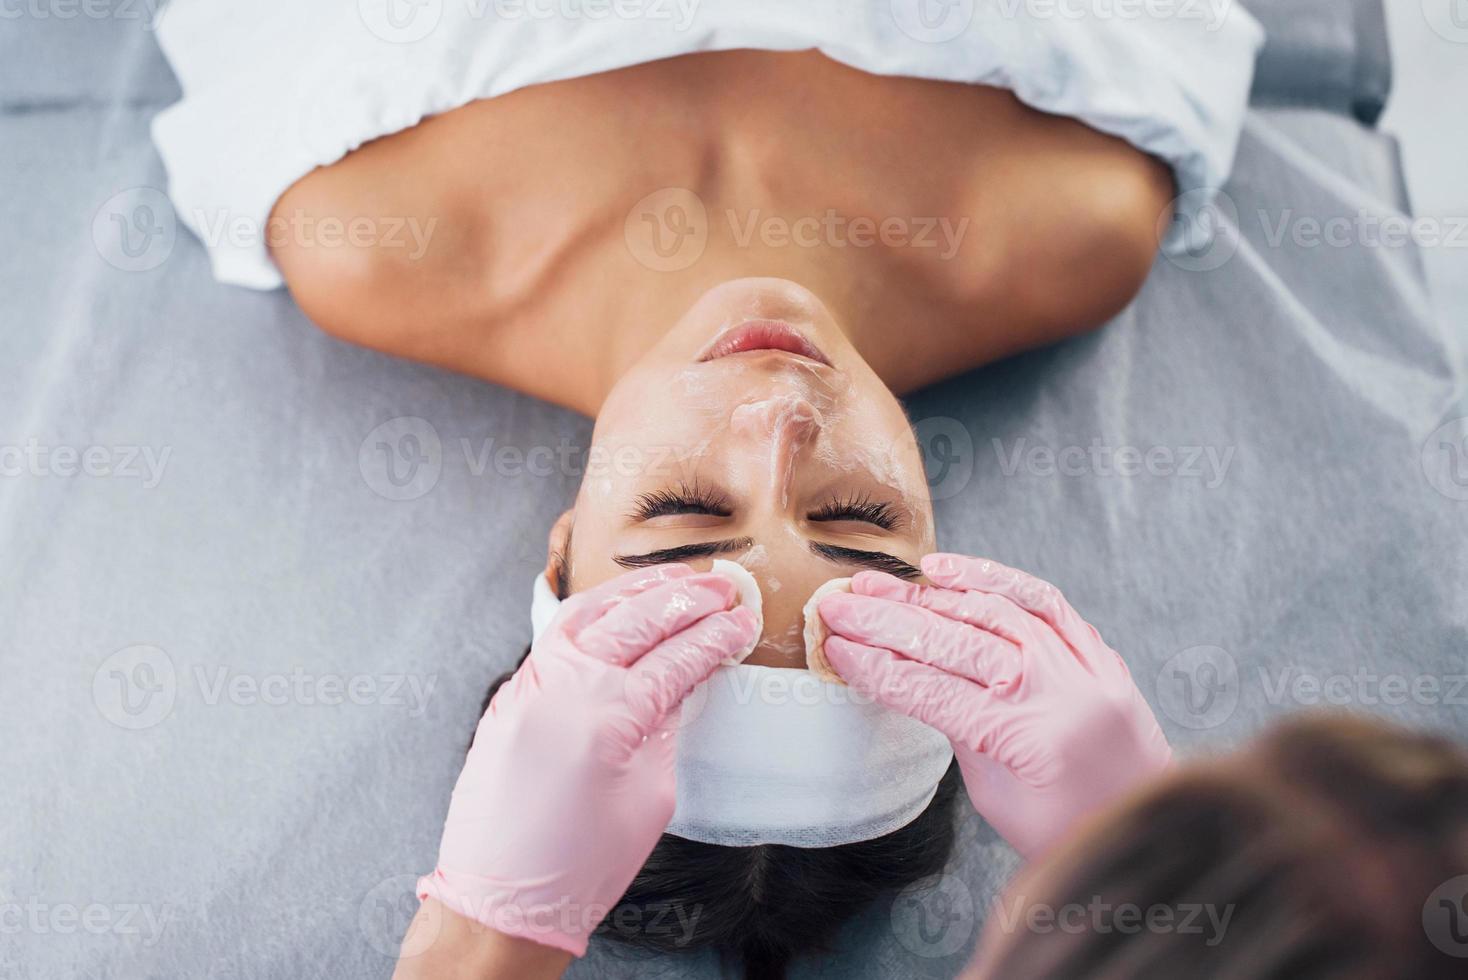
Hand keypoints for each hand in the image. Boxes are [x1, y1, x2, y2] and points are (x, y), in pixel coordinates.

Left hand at [417, 564, 759, 956]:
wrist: (500, 902)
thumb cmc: (579, 866)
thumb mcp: (648, 798)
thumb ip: (663, 730)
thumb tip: (678, 688)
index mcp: (606, 715)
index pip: (676, 658)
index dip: (716, 638)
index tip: (744, 623)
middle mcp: (563, 686)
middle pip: (636, 619)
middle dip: (686, 599)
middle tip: (724, 588)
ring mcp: (530, 684)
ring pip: (589, 611)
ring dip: (637, 590)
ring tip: (677, 578)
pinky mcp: (511, 695)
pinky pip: (557, 634)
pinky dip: (594, 610)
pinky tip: (619, 603)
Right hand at [816, 553, 1171, 858]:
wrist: (1151, 833)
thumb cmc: (1067, 832)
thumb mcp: (996, 797)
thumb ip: (961, 733)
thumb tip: (915, 679)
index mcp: (1024, 735)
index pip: (928, 689)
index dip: (874, 667)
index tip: (833, 648)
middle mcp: (1055, 689)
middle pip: (951, 640)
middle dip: (885, 621)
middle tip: (838, 607)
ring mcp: (1081, 664)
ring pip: (991, 610)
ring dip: (926, 595)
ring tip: (876, 586)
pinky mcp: (1097, 653)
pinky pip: (1042, 599)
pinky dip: (993, 577)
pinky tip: (946, 570)